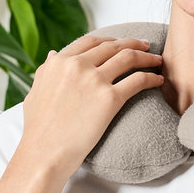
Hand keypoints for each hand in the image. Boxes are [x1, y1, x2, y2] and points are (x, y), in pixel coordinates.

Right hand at [19, 35, 163, 177]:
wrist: (44, 152)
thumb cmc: (39, 129)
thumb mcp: (35, 91)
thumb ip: (47, 71)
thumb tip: (53, 54)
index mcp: (59, 62)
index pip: (91, 42)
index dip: (111, 40)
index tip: (122, 42)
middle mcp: (77, 65)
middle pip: (113, 46)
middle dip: (133, 44)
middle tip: (146, 46)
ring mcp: (94, 80)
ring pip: (129, 58)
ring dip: (147, 57)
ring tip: (158, 60)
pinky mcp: (110, 98)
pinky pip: (138, 80)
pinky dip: (151, 78)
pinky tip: (158, 81)